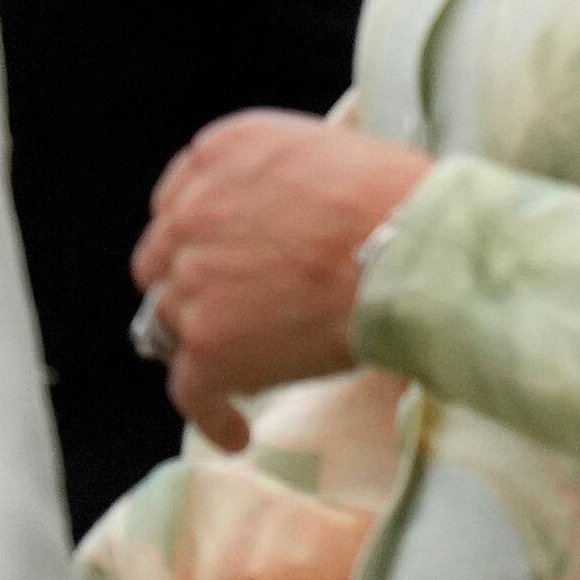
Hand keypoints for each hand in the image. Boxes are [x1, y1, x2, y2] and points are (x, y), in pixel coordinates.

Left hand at [130, 111, 432, 452]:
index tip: (221, 249)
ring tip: (250, 362)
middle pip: (163, 261)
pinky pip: (191, 392)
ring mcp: (193, 284)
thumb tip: (284, 210)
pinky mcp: (208, 348)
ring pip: (172, 323)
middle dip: (192, 281)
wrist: (417, 253)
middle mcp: (191, 214)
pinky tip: (235, 432)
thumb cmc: (401, 199)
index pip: (178, 196)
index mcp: (222, 153)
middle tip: (237, 302)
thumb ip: (279, 174)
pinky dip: (212, 415)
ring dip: (207, 340)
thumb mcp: (331, 147)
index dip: (202, 230)